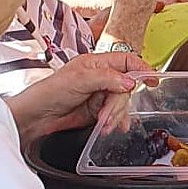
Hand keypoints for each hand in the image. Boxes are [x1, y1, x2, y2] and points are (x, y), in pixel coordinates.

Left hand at [7, 52, 149, 142]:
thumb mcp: (78, 80)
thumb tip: (130, 82)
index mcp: (97, 63)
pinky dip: (116, 121)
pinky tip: (113, 127)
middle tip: (106, 114)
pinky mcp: (98, 111)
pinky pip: (116, 115)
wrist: (35, 118)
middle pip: (126, 87)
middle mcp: (101, 78)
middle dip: (118, 103)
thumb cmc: (49, 92)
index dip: (141, 67)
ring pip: (121, 103)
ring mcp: (100, 95)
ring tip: (104, 124)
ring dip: (115, 115)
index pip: (126, 61)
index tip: (152, 79)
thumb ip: (107, 79)